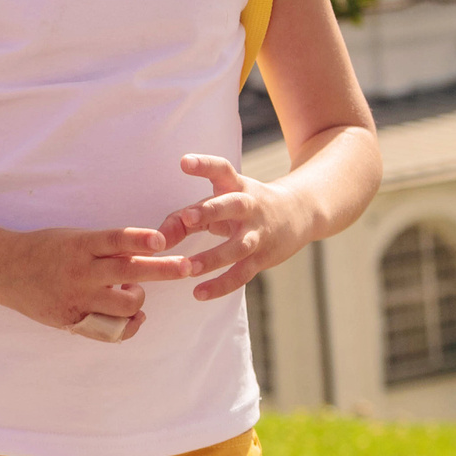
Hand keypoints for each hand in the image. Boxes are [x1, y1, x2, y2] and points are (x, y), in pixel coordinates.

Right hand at [0, 226, 192, 341]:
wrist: (7, 270)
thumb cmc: (48, 249)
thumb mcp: (75, 238)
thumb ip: (106, 248)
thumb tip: (145, 252)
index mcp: (80, 245)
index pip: (115, 240)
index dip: (139, 239)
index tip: (162, 240)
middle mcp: (81, 272)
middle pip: (128, 272)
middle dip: (162, 270)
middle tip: (186, 267)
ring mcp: (77, 299)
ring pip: (124, 306)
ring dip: (138, 299)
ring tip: (134, 293)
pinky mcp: (73, 321)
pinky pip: (110, 330)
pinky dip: (128, 325)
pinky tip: (134, 318)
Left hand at [155, 154, 310, 300]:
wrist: (298, 213)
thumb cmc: (244, 207)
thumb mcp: (221, 202)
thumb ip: (186, 217)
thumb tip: (157, 239)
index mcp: (237, 185)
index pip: (221, 169)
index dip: (204, 165)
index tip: (184, 162)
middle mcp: (249, 206)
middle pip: (232, 205)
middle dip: (210, 211)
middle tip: (187, 218)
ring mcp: (258, 233)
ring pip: (238, 246)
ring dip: (213, 257)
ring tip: (188, 268)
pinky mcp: (262, 257)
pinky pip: (242, 274)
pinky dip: (221, 285)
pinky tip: (199, 293)